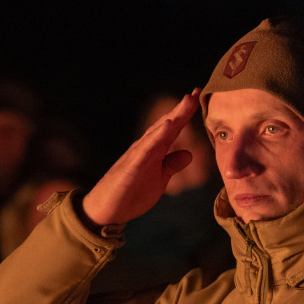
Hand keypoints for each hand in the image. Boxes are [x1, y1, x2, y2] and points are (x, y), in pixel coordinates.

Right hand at [81, 89, 200, 226]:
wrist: (105, 210)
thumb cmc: (130, 194)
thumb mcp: (158, 179)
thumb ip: (171, 165)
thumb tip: (190, 153)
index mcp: (154, 151)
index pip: (173, 129)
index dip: (186, 114)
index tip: (199, 98)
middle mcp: (145, 148)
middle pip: (166, 125)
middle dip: (181, 109)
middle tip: (196, 93)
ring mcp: (137, 156)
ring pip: (156, 132)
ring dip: (172, 116)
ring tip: (186, 102)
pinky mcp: (131, 167)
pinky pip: (146, 149)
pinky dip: (157, 136)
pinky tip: (168, 126)